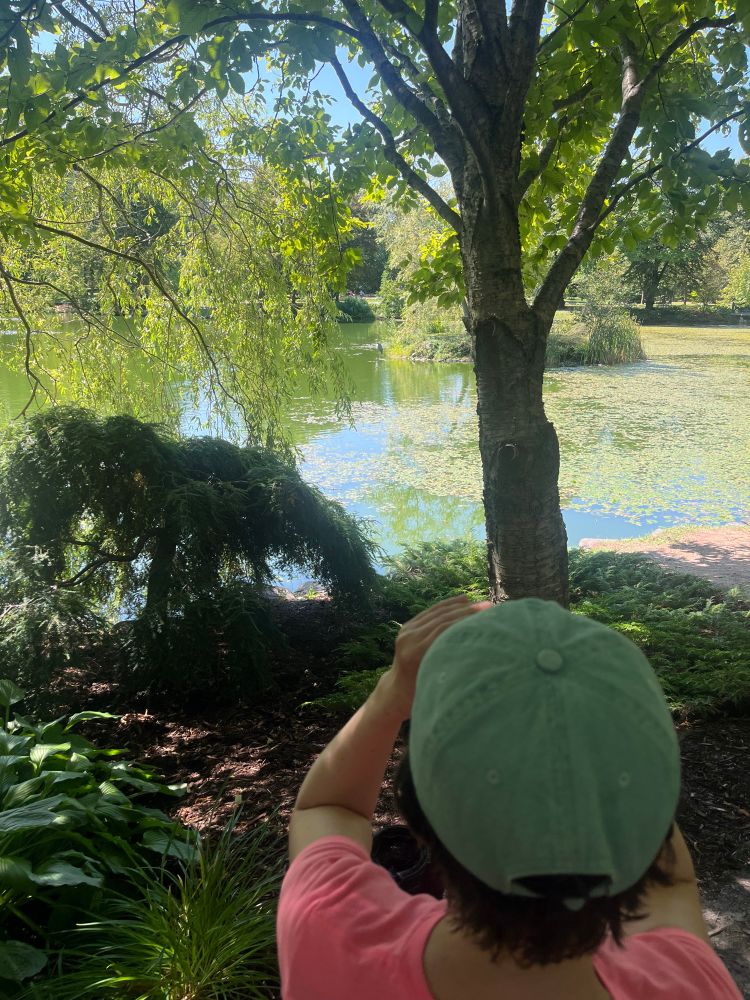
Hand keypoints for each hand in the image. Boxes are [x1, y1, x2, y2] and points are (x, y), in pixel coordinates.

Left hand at [384, 595, 492, 718]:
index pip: (444, 630)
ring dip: (460, 606)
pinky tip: (464, 600)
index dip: (465, 621)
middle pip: (442, 619)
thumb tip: (485, 651)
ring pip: (436, 612)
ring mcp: (406, 631)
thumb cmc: (423, 692)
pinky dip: (448, 605)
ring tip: (481, 604)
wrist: (398, 690)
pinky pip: (430, 612)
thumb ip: (453, 664)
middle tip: (489, 607)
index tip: (487, 617)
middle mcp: (409, 638)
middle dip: (467, 611)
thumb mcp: (439, 682)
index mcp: (415, 653)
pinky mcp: (407, 627)